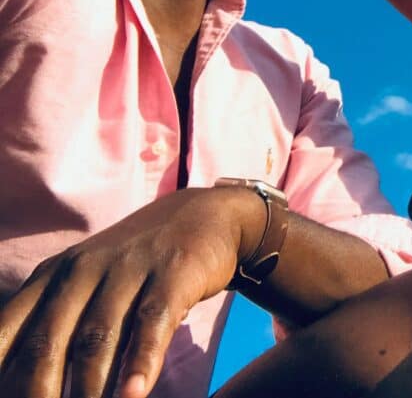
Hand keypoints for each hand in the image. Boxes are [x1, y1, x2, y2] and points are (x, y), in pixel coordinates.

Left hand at [0, 187, 263, 397]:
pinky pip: (152, 323)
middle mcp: (83, 271)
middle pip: (46, 343)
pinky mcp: (173, 274)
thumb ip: (51, 325)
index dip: (1, 376)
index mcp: (51, 276)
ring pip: (96, 339)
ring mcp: (129, 270)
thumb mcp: (84, 282)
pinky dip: (140, 362)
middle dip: (38, 393)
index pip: (5, 333)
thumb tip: (22, 383)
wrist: (208, 215)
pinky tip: (134, 395)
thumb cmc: (137, 264)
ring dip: (88, 390)